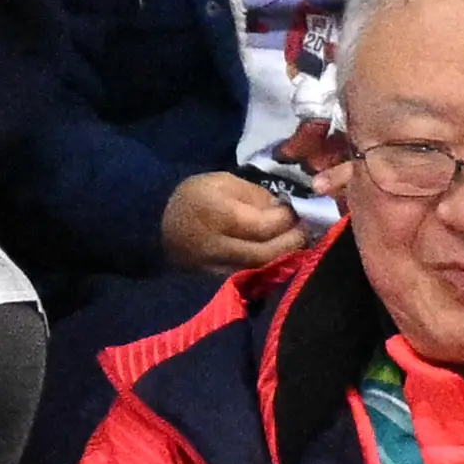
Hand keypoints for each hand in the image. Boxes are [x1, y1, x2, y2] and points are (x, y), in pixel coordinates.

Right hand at [160, 172, 307, 272]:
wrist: (157, 224)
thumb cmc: (194, 197)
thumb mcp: (223, 182)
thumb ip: (256, 195)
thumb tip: (284, 209)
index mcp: (216, 215)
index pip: (262, 225)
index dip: (286, 219)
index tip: (298, 211)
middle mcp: (215, 246)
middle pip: (264, 253)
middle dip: (291, 242)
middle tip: (305, 230)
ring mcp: (213, 268)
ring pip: (259, 270)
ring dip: (283, 257)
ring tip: (296, 243)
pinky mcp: (214, 281)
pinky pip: (248, 278)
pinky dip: (268, 268)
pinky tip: (277, 257)